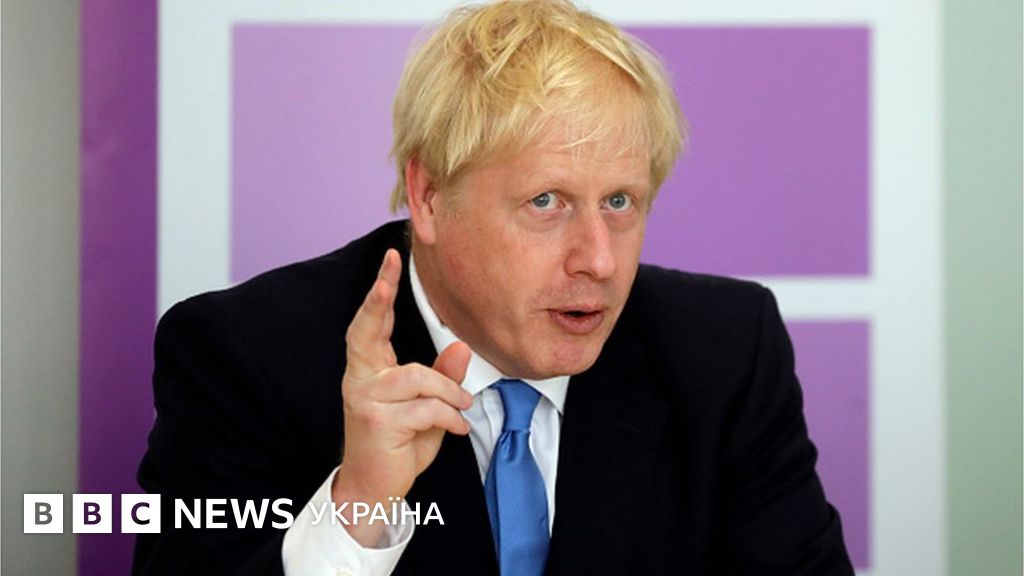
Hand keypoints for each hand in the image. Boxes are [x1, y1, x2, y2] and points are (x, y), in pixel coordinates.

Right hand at [332, 249, 472, 545]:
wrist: (374, 488)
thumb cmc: (398, 443)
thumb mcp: (426, 406)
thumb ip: (442, 377)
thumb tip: (462, 348)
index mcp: (367, 368)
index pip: (370, 323)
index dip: (379, 290)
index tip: (389, 258)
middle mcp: (359, 378)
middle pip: (367, 329)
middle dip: (379, 296)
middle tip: (389, 265)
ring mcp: (365, 399)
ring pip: (418, 376)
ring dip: (448, 392)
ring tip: (461, 409)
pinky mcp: (378, 422)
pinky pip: (426, 408)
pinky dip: (449, 417)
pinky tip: (457, 428)